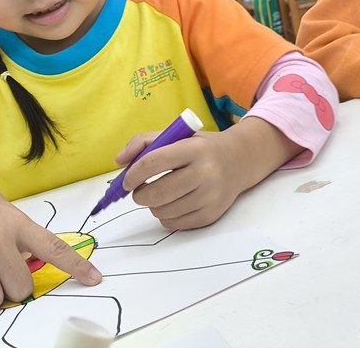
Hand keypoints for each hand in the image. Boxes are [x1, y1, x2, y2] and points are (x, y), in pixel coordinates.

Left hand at [118, 117, 296, 229]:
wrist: (240, 161)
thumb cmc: (201, 147)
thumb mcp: (177, 135)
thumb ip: (144, 142)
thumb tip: (119, 161)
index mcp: (194, 148)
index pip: (153, 162)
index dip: (133, 174)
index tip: (127, 180)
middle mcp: (205, 173)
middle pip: (157, 193)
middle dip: (140, 195)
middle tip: (139, 191)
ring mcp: (210, 196)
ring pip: (163, 211)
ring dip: (152, 206)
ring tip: (159, 194)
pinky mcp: (211, 215)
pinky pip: (174, 224)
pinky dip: (165, 216)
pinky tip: (172, 204)